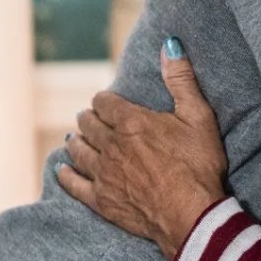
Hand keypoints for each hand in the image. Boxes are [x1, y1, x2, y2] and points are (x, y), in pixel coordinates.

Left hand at [57, 40, 227, 256]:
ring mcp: (103, 174)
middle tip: (89, 119)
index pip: (104, 102)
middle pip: (88, 125)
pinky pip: (74, 185)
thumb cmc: (199, 165)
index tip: (106, 102)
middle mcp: (111, 146)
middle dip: (88, 119)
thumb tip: (169, 45)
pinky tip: (61, 170)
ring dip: (76, 142)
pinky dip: (66, 175)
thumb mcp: (198, 117)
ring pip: (78, 151)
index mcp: (132, 122)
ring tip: (75, 139)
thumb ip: (181, 80)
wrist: (192, 215)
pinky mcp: (102, 200)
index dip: (103, 100)